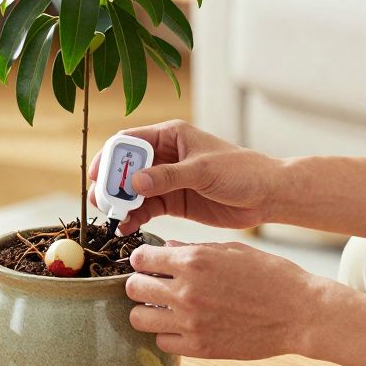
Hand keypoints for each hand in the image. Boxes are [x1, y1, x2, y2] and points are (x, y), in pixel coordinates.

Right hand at [87, 120, 278, 233]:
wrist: (266, 195)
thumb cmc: (241, 171)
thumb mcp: (203, 171)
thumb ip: (168, 177)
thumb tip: (135, 183)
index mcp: (171, 136)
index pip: (130, 141)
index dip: (110, 157)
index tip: (98, 175)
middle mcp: (165, 156)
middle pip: (127, 168)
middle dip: (112, 184)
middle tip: (102, 202)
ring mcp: (167, 180)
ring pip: (134, 190)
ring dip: (121, 203)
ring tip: (113, 218)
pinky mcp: (173, 201)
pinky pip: (146, 208)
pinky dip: (135, 217)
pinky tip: (126, 228)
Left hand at [125, 241, 320, 358]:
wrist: (301, 313)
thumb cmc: (272, 276)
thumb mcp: (232, 249)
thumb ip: (195, 248)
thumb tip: (167, 248)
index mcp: (194, 261)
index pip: (141, 259)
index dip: (143, 260)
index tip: (150, 264)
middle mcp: (186, 291)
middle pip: (133, 288)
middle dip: (140, 284)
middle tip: (155, 285)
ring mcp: (191, 322)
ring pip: (139, 318)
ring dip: (148, 310)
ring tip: (164, 308)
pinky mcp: (200, 348)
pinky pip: (162, 342)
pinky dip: (167, 334)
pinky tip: (182, 326)